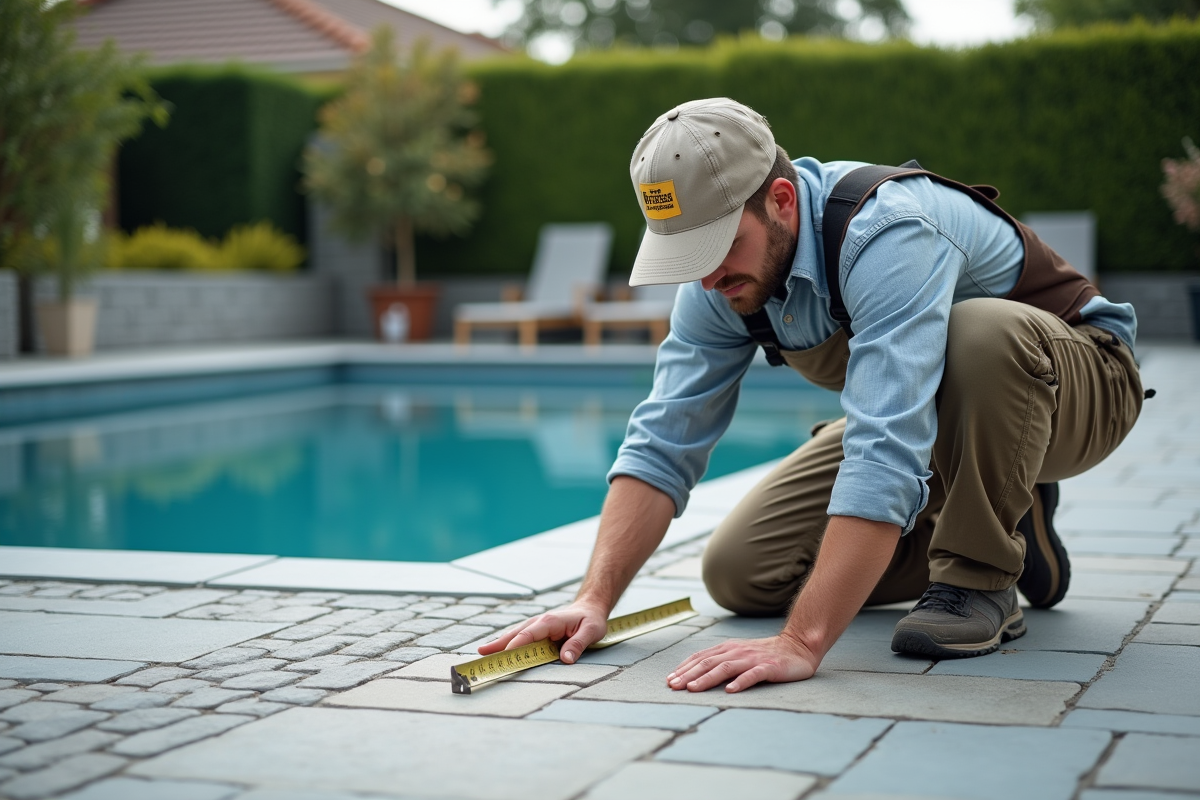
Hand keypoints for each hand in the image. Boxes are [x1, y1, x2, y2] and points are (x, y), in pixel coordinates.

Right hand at [476, 600, 607, 663]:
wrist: (591, 607)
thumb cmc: (591, 620)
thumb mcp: (591, 631)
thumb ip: (578, 644)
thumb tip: (566, 659)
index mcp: (550, 622)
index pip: (529, 634)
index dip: (516, 644)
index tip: (505, 655)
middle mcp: (540, 622)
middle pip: (516, 634)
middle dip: (499, 643)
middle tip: (481, 654)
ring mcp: (537, 626)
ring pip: (515, 634)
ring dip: (499, 643)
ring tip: (483, 652)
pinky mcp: (538, 631)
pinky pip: (520, 637)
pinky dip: (507, 642)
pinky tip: (497, 649)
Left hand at [666, 632, 818, 692]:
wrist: (797, 647)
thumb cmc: (765, 654)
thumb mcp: (739, 654)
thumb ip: (721, 661)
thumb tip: (695, 675)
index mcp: (728, 649)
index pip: (700, 657)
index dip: (683, 668)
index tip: (669, 680)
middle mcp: (737, 652)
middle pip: (708, 662)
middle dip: (688, 675)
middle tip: (673, 686)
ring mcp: (752, 659)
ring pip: (725, 667)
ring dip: (707, 678)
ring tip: (693, 688)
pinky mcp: (768, 667)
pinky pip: (753, 675)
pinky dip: (740, 682)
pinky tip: (730, 691)